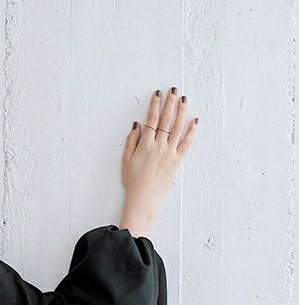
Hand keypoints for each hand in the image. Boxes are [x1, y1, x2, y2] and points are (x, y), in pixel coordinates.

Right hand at [120, 86, 198, 235]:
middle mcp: (159, 146)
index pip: (152, 119)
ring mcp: (169, 153)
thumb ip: (132, 141)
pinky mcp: (177, 160)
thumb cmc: (133, 181)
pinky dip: (192, 131)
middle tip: (174, 90)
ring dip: (182, 112)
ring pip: (178, 128)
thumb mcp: (126, 160)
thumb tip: (138, 125)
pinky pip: (186, 143)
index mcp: (145, 145)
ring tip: (184, 100)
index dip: (155, 105)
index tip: (158, 94)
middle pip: (166, 120)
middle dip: (170, 103)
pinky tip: (195, 121)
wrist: (144, 198)